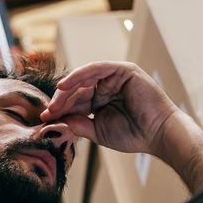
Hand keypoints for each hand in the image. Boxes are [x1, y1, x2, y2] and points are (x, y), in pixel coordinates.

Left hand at [40, 61, 182, 155]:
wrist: (158, 134)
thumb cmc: (133, 135)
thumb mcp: (97, 130)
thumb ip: (78, 123)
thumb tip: (55, 121)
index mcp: (101, 100)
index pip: (75, 100)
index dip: (59, 109)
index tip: (44, 119)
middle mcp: (107, 86)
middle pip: (76, 88)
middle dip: (60, 100)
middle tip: (47, 113)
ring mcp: (115, 77)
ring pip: (83, 78)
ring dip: (66, 90)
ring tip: (54, 104)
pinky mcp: (123, 70)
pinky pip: (96, 68)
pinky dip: (79, 75)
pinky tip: (64, 86)